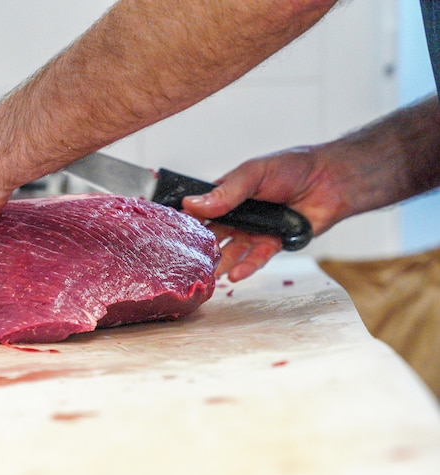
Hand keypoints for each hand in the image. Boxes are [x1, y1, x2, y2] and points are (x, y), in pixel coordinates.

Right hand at [182, 145, 347, 281]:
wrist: (332, 180)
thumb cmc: (292, 168)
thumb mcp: (254, 173)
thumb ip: (226, 191)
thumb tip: (192, 204)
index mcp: (228, 193)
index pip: (201, 210)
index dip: (188, 221)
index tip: (173, 234)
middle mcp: (238, 214)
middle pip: (213, 235)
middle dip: (200, 249)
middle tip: (186, 263)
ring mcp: (254, 230)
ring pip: (232, 250)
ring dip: (221, 263)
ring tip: (208, 276)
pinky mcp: (273, 244)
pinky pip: (256, 258)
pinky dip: (246, 267)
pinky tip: (235, 275)